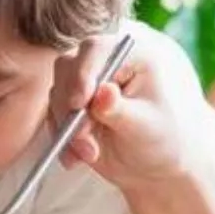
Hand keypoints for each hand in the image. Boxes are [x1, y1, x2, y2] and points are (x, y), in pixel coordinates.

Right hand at [50, 26, 212, 190]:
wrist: (152, 164)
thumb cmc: (160, 138)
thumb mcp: (145, 126)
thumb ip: (120, 110)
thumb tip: (103, 93)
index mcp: (132, 55)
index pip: (97, 49)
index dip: (82, 72)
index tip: (79, 102)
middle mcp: (104, 61)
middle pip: (68, 68)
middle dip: (71, 107)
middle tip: (82, 138)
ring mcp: (84, 81)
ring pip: (58, 95)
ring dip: (67, 128)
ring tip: (91, 154)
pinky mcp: (70, 104)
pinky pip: (54, 117)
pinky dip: (62, 139)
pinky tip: (76, 159)